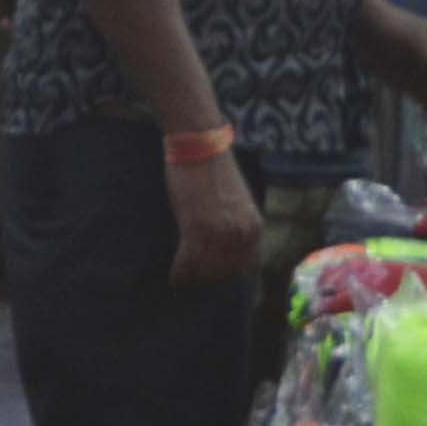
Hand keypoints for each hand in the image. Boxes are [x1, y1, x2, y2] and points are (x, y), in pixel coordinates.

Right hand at [163, 138, 262, 287]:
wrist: (200, 145)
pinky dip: (179, 273)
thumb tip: (220, 247)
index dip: (227, 273)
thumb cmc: (213, 169)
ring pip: (205, 270)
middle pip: (225, 272)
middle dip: (207, 279)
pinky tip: (173, 277)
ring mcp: (220, 234)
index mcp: (254, 227)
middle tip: (192, 280)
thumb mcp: (234, 202)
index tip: (212, 275)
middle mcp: (242, 234)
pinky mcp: (197, 229)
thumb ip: (233, 225)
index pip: (246, 266)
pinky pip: (188, 263)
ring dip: (192, 277)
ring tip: (180, 279)